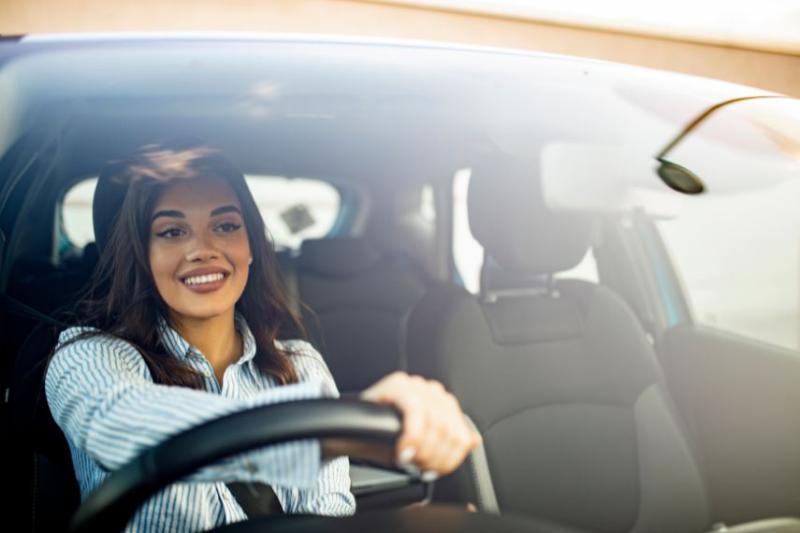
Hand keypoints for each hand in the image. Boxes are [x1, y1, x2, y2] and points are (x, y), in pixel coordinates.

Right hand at [360, 371, 480, 478]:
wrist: (351, 428)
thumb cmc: (385, 436)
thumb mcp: (421, 443)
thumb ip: (448, 441)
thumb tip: (473, 441)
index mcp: (443, 403)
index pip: (461, 435)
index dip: (446, 460)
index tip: (429, 471)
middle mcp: (433, 392)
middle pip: (450, 433)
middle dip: (432, 457)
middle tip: (414, 466)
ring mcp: (416, 385)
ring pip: (436, 424)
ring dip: (421, 450)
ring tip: (406, 458)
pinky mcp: (398, 384)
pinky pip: (415, 412)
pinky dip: (412, 436)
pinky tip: (403, 449)